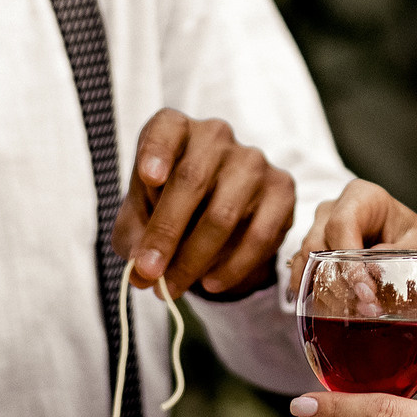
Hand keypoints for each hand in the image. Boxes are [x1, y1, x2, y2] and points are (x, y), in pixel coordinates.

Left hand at [113, 108, 296, 297]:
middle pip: (191, 180)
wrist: (215, 217)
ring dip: (194, 258)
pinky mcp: (281, 188)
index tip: (147, 177)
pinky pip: (259, 234)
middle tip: (149, 271)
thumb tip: (142, 272)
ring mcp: (253, 160)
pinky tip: (211, 283)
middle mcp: (215, 135)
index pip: (166, 129)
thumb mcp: (140, 220)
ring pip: (223, 213)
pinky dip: (232, 266)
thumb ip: (135, 240)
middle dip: (166, 232)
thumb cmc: (168, 209)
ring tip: (172, 288)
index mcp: (175, 129)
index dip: (156, 151)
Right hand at [294, 183, 416, 404]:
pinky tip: (329, 319)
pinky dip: (314, 298)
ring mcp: (321, 235)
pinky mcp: (316, 260)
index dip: (349, 261)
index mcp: (362, 197)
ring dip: (324, 294)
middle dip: (337, 282)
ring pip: (305, 263)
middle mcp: (335, 211)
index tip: (367, 294)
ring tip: (351, 320)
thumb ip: (403, 252)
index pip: (342, 225)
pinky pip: (303, 278)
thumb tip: (374, 270)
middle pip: (317, 244)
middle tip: (365, 312)